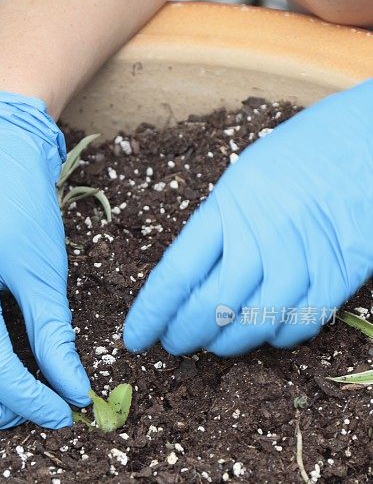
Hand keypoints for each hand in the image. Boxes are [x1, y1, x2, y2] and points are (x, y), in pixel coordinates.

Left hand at [124, 80, 372, 355]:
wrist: (372, 138)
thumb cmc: (306, 152)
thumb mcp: (247, 175)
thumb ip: (218, 225)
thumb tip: (185, 281)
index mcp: (230, 204)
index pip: (176, 274)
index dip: (151, 314)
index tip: (134, 337)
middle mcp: (263, 234)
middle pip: (209, 307)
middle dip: (182, 335)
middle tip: (173, 344)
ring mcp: (303, 258)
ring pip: (251, 326)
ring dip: (225, 344)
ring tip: (213, 343)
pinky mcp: (339, 275)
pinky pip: (298, 326)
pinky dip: (275, 338)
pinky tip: (263, 333)